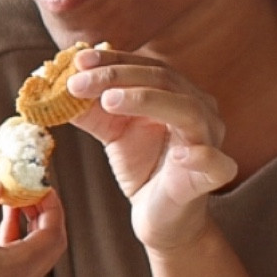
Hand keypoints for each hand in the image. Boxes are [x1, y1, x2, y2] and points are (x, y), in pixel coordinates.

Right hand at [0, 185, 66, 276]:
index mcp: (23, 266)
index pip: (54, 231)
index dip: (51, 205)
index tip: (40, 184)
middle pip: (52, 240)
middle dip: (46, 212)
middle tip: (31, 189)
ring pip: (39, 248)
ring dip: (33, 222)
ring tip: (17, 197)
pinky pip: (23, 255)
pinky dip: (19, 234)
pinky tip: (5, 215)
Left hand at [66, 47, 236, 251]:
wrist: (159, 216)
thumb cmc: (142, 167)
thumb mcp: (112, 132)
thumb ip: (90, 109)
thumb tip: (59, 86)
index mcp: (177, 93)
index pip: (146, 67)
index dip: (112, 60)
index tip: (78, 60)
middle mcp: (198, 110)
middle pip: (163, 80)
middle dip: (117, 77)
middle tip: (79, 82)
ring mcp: (209, 141)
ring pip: (188, 111)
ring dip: (147, 101)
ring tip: (109, 101)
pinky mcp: (212, 176)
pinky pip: (217, 164)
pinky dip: (202, 157)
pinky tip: (180, 156)